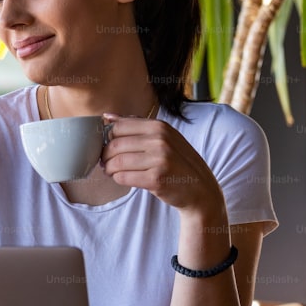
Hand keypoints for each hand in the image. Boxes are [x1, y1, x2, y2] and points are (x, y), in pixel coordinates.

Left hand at [99, 114, 223, 216]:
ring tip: (111, 171)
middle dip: (105, 155)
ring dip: (109, 169)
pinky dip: (118, 179)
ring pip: (117, 162)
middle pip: (115, 145)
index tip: (106, 147)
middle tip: (105, 162)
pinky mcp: (156, 179)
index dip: (106, 138)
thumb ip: (136, 126)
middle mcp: (160, 140)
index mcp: (159, 127)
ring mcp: (159, 159)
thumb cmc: (178, 162)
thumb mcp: (163, 137)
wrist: (200, 189)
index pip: (119, 127)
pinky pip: (124, 177)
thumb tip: (107, 116)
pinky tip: (122, 178)